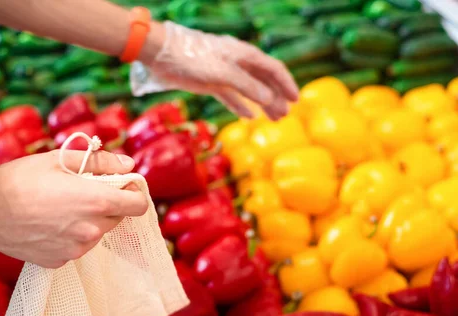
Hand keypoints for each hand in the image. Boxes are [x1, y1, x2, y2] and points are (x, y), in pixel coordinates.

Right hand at [0, 150, 147, 267]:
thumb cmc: (20, 179)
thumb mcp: (61, 160)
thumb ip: (101, 162)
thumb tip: (128, 163)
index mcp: (97, 202)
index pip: (138, 205)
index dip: (133, 193)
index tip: (122, 186)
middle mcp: (92, 230)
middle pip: (117, 218)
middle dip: (107, 204)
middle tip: (82, 192)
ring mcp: (76, 249)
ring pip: (96, 233)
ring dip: (88, 221)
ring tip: (59, 208)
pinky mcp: (60, 261)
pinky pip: (76, 246)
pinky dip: (69, 236)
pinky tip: (47, 224)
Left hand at [131, 21, 298, 119]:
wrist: (161, 54)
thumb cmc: (192, 59)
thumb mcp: (223, 73)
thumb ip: (247, 86)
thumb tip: (269, 99)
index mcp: (244, 55)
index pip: (273, 69)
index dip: (286, 84)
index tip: (296, 100)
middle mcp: (237, 62)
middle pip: (263, 80)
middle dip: (275, 97)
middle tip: (284, 116)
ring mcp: (224, 72)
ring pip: (249, 89)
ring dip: (262, 103)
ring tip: (272, 119)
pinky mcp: (210, 82)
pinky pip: (231, 95)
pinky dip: (241, 105)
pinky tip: (249, 116)